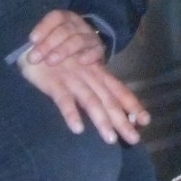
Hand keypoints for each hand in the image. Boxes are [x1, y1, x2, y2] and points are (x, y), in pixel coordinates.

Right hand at [18, 52, 149, 142]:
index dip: (132, 104)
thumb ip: (93, 87)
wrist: (34, 41)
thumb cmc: (58, 60)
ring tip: (110, 139)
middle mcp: (89, 76)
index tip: (146, 120)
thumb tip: (107, 108)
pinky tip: (78, 128)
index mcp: (96, 73)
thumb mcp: (80, 71)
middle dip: (122, 120)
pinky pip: (63, 99)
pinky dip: (71, 113)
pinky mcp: (54, 82)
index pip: (119, 90)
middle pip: (109, 100)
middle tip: (134, 139)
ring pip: (91, 101)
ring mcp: (72, 78)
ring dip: (101, 120)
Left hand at [26, 9, 104, 66]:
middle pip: (65, 30)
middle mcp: (79, 25)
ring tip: (51, 61)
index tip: (32, 40)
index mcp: (66, 18)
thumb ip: (40, 43)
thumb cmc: (61, 45)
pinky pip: (95, 50)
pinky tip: (81, 62)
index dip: (43, 27)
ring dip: (63, 50)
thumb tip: (25, 51)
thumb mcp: (51, 40)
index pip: (56, 17)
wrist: (87, 51)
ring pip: (78, 40)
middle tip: (35, 58)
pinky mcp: (99, 49)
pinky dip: (88, 55)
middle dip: (48, 44)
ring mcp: (90, 36)